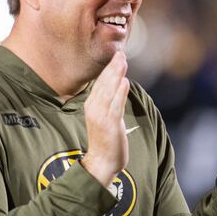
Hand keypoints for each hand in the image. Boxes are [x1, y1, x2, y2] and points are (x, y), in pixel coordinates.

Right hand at [81, 52, 130, 187]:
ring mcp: (101, 116)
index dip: (109, 69)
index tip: (117, 56)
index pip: (100, 83)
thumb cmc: (105, 140)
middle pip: (103, 83)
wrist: (101, 162)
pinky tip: (124, 82)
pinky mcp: (110, 124)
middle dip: (112, 67)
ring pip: (109, 91)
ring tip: (123, 61)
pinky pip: (115, 106)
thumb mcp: (103, 116)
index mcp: (91, 105)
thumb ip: (108, 101)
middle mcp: (93, 108)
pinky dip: (119, 93)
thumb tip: (117, 84)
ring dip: (116, 75)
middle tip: (121, 53)